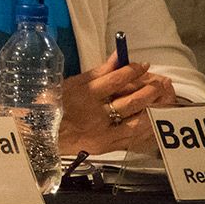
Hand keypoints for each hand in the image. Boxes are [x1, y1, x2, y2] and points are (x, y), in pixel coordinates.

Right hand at [59, 52, 176, 154]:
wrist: (42, 133)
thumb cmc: (54, 104)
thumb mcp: (72, 83)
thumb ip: (98, 71)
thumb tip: (118, 56)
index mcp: (84, 95)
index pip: (114, 80)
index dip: (132, 71)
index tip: (143, 65)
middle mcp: (95, 115)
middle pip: (130, 102)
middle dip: (149, 90)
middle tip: (160, 82)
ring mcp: (103, 133)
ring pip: (136, 122)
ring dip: (152, 110)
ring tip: (162, 100)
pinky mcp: (106, 147)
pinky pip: (132, 138)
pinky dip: (146, 129)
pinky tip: (153, 120)